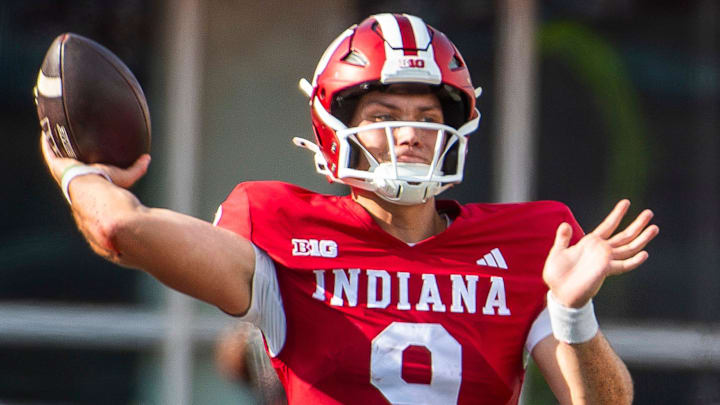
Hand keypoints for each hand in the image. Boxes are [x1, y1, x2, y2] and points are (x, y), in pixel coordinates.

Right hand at [40, 132, 150, 188]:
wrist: (95, 190)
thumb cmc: (110, 186)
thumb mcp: (126, 177)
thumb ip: (137, 168)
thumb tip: (147, 158)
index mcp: (88, 178)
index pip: (84, 168)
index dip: (83, 160)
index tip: (84, 149)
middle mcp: (74, 175)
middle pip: (69, 160)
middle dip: (68, 150)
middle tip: (69, 137)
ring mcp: (63, 170)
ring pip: (57, 154)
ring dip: (56, 144)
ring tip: (55, 130)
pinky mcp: (56, 165)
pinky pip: (49, 151)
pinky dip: (47, 141)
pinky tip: (46, 130)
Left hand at [543, 200, 658, 307]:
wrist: (560, 293)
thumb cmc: (558, 274)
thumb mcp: (558, 252)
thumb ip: (563, 238)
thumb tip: (565, 224)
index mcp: (590, 243)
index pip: (608, 225)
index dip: (617, 214)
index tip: (626, 202)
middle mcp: (601, 250)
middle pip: (624, 235)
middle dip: (637, 224)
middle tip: (649, 213)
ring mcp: (605, 260)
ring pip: (628, 248)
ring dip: (642, 238)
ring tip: (654, 227)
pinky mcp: (605, 270)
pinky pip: (623, 265)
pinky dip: (634, 260)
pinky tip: (644, 254)